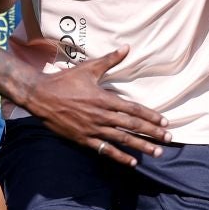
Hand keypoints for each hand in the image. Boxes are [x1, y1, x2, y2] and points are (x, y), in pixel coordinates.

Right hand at [22, 47, 168, 163]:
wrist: (40, 96)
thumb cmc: (64, 80)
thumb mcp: (88, 68)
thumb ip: (109, 60)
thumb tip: (127, 48)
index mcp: (104, 99)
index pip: (133, 109)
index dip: (150, 116)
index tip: (165, 122)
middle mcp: (101, 116)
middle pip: (132, 126)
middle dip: (152, 133)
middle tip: (168, 139)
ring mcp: (92, 129)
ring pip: (122, 140)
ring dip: (141, 146)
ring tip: (156, 152)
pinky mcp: (83, 139)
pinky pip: (105, 150)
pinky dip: (119, 156)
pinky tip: (132, 162)